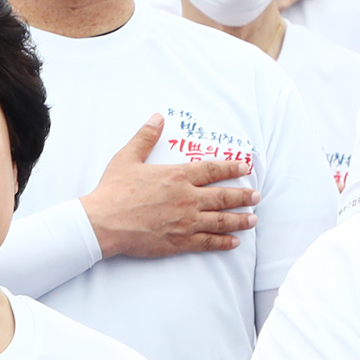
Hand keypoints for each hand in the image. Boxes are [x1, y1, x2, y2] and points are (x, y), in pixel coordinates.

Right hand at [81, 116, 255, 259]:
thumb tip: (157, 118)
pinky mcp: (180, 241)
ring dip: (240, 220)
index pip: (213, 170)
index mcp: (177, 176)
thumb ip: (145, 137)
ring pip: (221, 221)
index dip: (232, 168)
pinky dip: (223, 242)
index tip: (245, 168)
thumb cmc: (114, 190)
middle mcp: (188, 198)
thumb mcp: (127, 158)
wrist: (104, 222)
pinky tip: (233, 242)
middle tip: (256, 196)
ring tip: (252, 219)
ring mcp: (186, 222)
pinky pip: (208, 242)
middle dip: (243, 196)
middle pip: (224, 197)